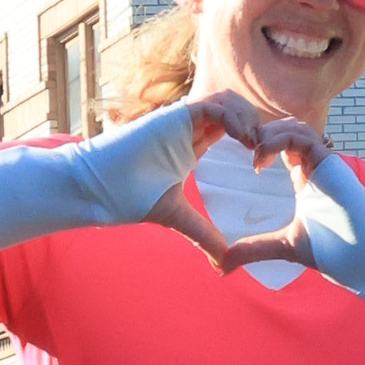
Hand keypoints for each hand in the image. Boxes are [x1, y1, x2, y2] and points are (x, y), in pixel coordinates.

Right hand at [141, 98, 324, 264]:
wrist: (98, 188)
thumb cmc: (128, 196)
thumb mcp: (177, 217)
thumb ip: (202, 234)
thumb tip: (223, 263)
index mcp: (191, 145)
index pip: (230, 128)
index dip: (251, 139)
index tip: (263, 163)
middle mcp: (188, 128)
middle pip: (233, 109)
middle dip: (255, 125)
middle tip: (266, 152)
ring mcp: (181, 119)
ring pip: (226, 101)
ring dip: (247, 118)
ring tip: (256, 145)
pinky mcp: (173, 116)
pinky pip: (212, 104)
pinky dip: (232, 117)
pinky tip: (243, 138)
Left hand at [212, 145, 364, 308]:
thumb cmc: (339, 252)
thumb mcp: (286, 246)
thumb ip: (256, 248)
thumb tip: (224, 264)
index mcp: (305, 178)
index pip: (280, 145)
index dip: (258, 145)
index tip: (241, 163)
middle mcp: (314, 165)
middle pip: (285, 129)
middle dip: (260, 133)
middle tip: (240, 150)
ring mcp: (324, 162)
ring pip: (294, 126)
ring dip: (268, 132)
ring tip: (251, 152)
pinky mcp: (331, 162)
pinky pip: (303, 136)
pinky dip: (278, 138)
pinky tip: (261, 155)